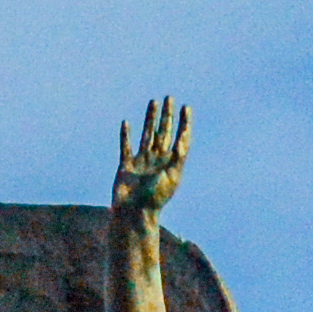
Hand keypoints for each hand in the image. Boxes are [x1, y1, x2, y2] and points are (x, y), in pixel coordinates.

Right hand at [113, 96, 191, 225]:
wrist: (133, 214)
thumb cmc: (154, 199)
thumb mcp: (170, 178)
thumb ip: (177, 159)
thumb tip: (184, 141)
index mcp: (171, 164)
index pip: (180, 138)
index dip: (184, 123)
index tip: (187, 107)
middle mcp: (157, 160)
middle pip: (164, 132)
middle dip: (167, 115)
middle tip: (170, 97)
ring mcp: (142, 162)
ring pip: (147, 134)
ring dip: (150, 118)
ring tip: (153, 102)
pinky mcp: (126, 166)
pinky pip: (126, 146)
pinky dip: (126, 135)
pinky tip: (127, 123)